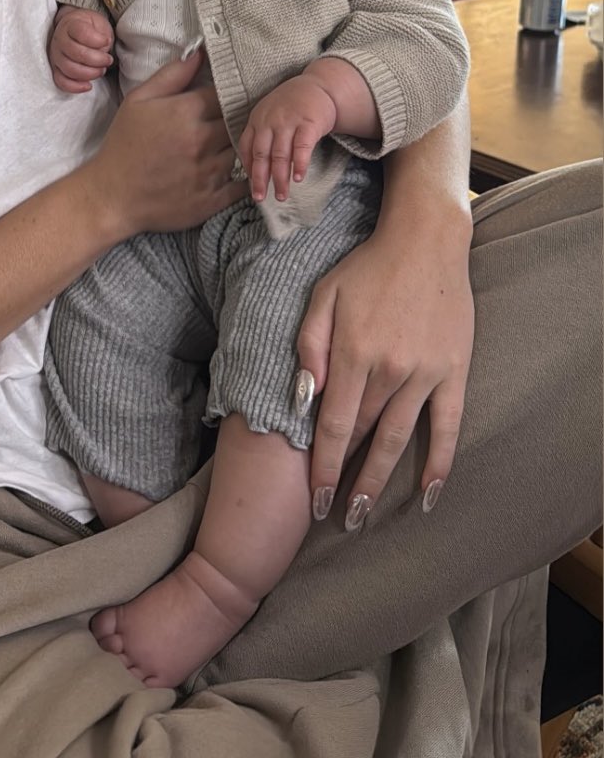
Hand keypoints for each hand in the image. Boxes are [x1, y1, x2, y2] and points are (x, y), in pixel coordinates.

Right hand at [50, 5, 113, 92]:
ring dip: (90, 73)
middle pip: (76, 53)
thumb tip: (102, 50)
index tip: (107, 41)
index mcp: (70, 25)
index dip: (97, 40)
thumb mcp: (98, 23)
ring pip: (70, 69)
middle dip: (97, 59)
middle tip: (108, 60)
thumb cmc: (89, 27)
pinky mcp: (56, 69)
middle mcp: (60, 40)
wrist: (74, 28)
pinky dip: (75, 87)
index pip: (81, 32)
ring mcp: (56, 56)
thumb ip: (101, 35)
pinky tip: (88, 86)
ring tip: (102, 70)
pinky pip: (61, 82)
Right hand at [84, 51, 236, 241]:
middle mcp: (202, 141)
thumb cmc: (123, 145)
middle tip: (224, 119)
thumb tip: (199, 54)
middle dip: (231, 117)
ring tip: (222, 144)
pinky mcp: (213, 199)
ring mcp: (209, 172)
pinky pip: (242, 184)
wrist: (111, 196)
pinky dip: (242, 176)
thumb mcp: (138, 101)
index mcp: (185, 112)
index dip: (224, 92)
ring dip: (233, 145)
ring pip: (239, 149)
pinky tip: (231, 170)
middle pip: (236, 120)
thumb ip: (171, 75)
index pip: (223, 93)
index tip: (220, 95)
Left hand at [238, 76, 337, 202]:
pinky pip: (302, 147)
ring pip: (281, 154)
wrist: (318, 86)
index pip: (247, 147)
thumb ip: (260, 136)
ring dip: (280, 177)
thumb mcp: (269, 115)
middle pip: (261, 154)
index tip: (250, 187)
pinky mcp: (309, 123)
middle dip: (260, 179)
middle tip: (260, 198)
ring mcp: (289, 121)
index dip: (248, 169)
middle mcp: (269, 121)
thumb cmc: (290, 106)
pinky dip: (300, 164)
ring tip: (281, 195)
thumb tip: (253, 170)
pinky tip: (298, 178)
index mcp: (257, 120)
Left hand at [299, 197, 473, 526]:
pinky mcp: (454, 372)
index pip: (333, 426)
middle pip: (363, 437)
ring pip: (399, 439)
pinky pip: (448, 427)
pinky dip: (439, 464)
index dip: (323, 467)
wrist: (425, 241)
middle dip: (347, 480)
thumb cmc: (367, 267)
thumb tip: (303, 399)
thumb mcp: (322, 295)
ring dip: (381, 482)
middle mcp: (389, 369)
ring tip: (364, 515)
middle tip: (336, 517)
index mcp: (352, 352)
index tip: (314, 501)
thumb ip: (309, 346)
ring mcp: (425, 373)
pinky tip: (429, 495)